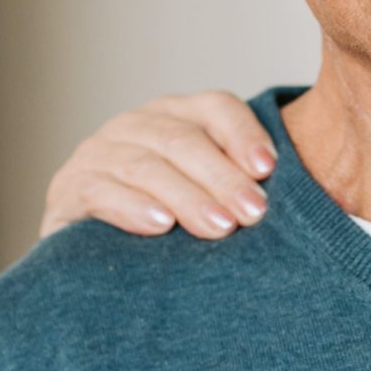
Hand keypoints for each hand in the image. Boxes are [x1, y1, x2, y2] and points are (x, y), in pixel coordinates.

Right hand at [39, 92, 275, 241]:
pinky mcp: (68, 189)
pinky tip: (161, 226)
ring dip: (187, 197)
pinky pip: (101, 191)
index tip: (269, 169)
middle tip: (255, 213)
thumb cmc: (170, 227)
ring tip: (220, 227)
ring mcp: (98, 153)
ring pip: (146, 165)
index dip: (243, 133)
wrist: (90, 263)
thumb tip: (302, 202)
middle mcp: (136, 126)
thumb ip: (241, 188)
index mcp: (177, 116)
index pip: (215, 107)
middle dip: (223, 177)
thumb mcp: (207, 198)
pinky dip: (133, 207)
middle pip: (183, 139)